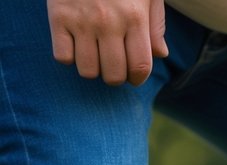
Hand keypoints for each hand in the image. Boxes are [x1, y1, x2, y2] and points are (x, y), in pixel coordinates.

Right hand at [48, 0, 168, 86]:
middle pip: (114, 74)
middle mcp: (109, 23)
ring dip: (92, 69)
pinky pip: (62, 56)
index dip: (138, 79)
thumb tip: (160, 54)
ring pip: (87, 70)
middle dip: (115, 78)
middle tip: (113, 68)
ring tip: (94, 56)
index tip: (133, 77)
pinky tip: (74, 45)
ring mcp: (82, 20)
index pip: (140, 67)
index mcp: (135, 18)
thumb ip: (155, 25)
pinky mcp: (58, 16)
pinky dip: (68, 58)